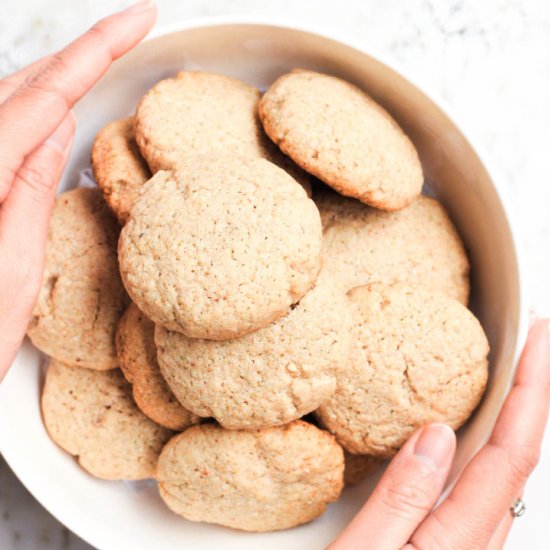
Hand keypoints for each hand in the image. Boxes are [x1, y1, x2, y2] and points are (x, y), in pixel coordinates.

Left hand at [0, 0, 156, 380]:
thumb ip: (30, 186)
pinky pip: (0, 129)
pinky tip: (53, 106)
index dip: (97, 47)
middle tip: (131, 28)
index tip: (139, 18)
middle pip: (23, 83)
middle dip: (81, 51)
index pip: (46, 91)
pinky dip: (31, 107)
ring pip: (7, 99)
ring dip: (56, 73)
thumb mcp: (18, 266)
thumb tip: (58, 122)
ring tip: (103, 55)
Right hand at [331, 319, 549, 549]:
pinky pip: (486, 488)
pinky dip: (493, 445)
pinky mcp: (452, 549)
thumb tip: (436, 434)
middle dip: (535, 393)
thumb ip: (404, 501)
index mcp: (457, 543)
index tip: (539, 338)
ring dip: (518, 416)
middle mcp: (479, 546)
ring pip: (508, 473)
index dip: (532, 390)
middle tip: (536, 341)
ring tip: (515, 371)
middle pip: (522, 457)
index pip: (511, 452)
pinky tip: (476, 429)